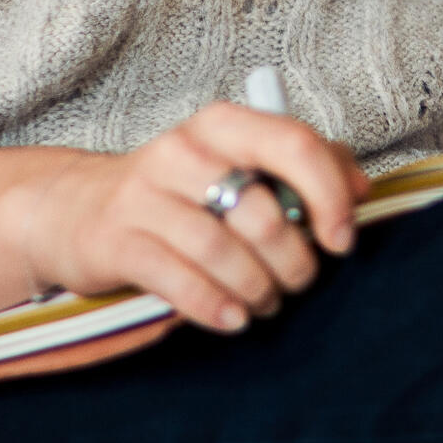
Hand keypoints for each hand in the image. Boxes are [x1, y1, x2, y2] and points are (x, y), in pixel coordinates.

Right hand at [0, 104, 372, 332]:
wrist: (80, 208)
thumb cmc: (182, 189)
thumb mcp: (239, 161)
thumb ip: (306, 165)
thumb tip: (362, 188)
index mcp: (224, 123)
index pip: (294, 144)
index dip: (330, 195)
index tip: (342, 239)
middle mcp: (183, 150)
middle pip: (262, 212)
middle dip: (293, 260)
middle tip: (299, 280)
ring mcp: (145, 195)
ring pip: (222, 251)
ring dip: (258, 289)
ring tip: (266, 302)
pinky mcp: (117, 240)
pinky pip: (179, 280)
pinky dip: (215, 306)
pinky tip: (233, 319)